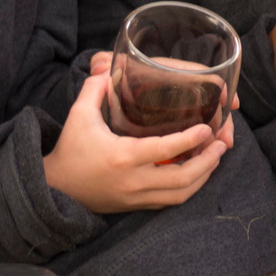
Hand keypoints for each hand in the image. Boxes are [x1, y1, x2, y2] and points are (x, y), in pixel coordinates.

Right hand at [43, 66, 228, 212]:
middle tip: (221, 143)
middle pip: (183, 179)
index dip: (190, 139)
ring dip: (204, 176)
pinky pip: (170, 201)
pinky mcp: (136, 206)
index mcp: (123, 157)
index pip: (165, 149)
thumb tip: (110, 69)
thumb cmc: (70, 150)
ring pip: (181, 194)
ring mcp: (136, 197)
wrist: (55, 188)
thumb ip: (95, 89)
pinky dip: (189, 187)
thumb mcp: (79, 115)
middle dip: (208, 161)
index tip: (207, 128)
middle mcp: (134, 181)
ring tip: (215, 156)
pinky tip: (197, 171)